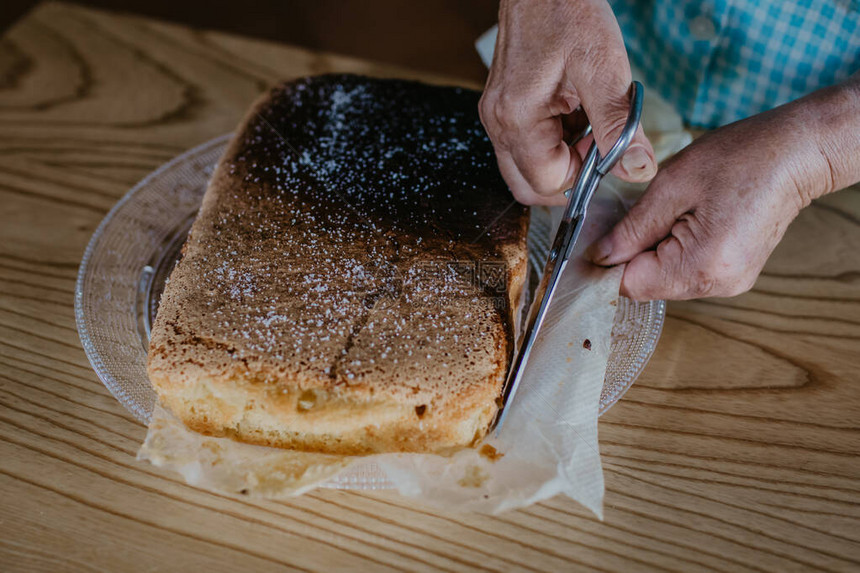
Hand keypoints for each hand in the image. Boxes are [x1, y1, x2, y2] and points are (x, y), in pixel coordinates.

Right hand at [480, 0, 656, 205]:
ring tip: (586, 119)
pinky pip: (526, 146)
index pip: (549, 182)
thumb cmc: (567, 12)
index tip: (604, 144)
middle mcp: (498, 123)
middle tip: (595, 144)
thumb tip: (637, 170)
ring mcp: (497, 117)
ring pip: (528, 168)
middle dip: (568, 176)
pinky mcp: (503, 108)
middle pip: (529, 185)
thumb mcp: (603, 69)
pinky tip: (573, 111)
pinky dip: (554, 142)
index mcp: (517, 118)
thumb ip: (619, 126)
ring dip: (562, 159)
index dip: (584, 173)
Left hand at [587, 99, 844, 299]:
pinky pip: (686, 272)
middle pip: (648, 285)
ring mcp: (729, 283)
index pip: (631, 285)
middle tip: (639, 212)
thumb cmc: (742, 157)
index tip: (599, 237)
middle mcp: (717, 285)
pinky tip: (686, 219)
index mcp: (702, 265)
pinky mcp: (734, 275)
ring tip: (671, 210)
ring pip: (665, 279)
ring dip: (654, 250)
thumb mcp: (672, 185)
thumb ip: (632, 228)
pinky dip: (674, 250)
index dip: (609, 263)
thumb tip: (601, 256)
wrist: (798, 152)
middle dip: (632, 253)